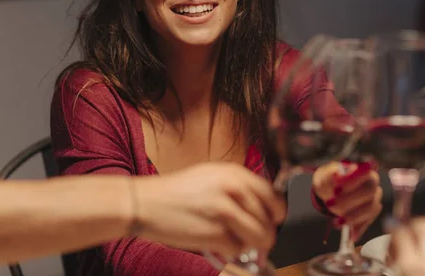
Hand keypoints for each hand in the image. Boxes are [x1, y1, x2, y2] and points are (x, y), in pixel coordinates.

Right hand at [133, 162, 285, 257]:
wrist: (147, 202)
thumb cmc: (177, 191)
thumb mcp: (212, 176)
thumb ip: (239, 187)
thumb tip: (264, 207)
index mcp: (235, 173)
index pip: (273, 196)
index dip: (277, 213)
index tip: (275, 221)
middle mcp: (234, 188)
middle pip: (269, 219)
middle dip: (266, 233)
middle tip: (258, 239)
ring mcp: (226, 210)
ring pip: (259, 236)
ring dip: (252, 244)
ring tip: (237, 240)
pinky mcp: (215, 232)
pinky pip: (238, 248)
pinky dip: (231, 250)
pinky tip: (217, 241)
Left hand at [312, 161, 381, 238]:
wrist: (330, 191)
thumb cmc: (329, 180)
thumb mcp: (325, 176)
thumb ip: (330, 174)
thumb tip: (339, 172)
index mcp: (363, 170)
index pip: (365, 174)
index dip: (353, 182)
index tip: (337, 189)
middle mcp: (373, 184)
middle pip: (369, 192)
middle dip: (349, 201)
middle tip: (331, 205)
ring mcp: (374, 199)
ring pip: (371, 209)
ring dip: (353, 217)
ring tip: (336, 223)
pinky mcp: (371, 213)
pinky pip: (369, 221)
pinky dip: (359, 228)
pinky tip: (350, 236)